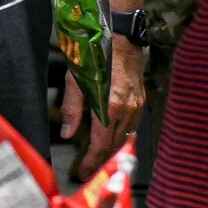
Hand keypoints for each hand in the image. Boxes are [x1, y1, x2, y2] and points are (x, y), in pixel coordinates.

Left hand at [62, 34, 145, 180]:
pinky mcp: (140, 100)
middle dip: (101, 160)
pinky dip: (120, 137)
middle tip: (88, 171)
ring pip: (125, 138)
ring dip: (111, 150)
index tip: (82, 172)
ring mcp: (137, 106)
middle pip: (114, 145)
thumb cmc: (95, 54)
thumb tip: (67, 134)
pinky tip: (111, 139)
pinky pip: (131, 127)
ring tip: (97, 159)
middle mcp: (128, 111)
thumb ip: (72, 108)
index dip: (91, 160)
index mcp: (111, 108)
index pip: (101, 143)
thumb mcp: (76, 79)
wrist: (122, 36)